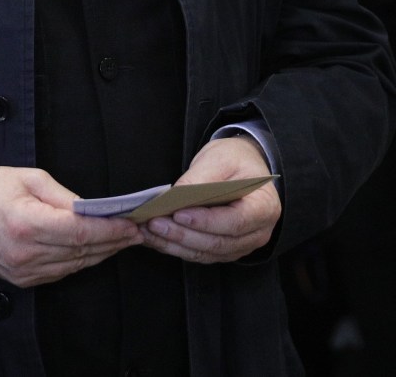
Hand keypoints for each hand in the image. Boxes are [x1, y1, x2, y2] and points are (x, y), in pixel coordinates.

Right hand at [0, 166, 145, 287]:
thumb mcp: (27, 177)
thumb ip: (63, 196)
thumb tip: (93, 210)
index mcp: (26, 223)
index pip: (80, 232)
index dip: (110, 230)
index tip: (132, 222)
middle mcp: (25, 253)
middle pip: (82, 252)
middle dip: (114, 241)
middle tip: (137, 229)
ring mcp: (23, 271)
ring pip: (75, 265)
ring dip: (102, 252)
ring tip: (123, 238)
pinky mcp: (22, 280)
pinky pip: (61, 271)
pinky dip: (82, 260)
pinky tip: (97, 248)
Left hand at [137, 135, 280, 264]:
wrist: (243, 166)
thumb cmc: (235, 160)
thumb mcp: (220, 158)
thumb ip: (200, 179)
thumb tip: (174, 198)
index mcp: (264, 207)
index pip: (235, 221)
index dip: (206, 221)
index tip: (178, 214)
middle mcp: (257, 233)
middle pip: (218, 243)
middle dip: (182, 235)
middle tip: (153, 223)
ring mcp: (242, 245)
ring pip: (206, 253)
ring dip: (174, 244)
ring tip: (148, 231)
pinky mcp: (224, 249)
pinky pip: (200, 254)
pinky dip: (176, 247)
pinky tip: (155, 237)